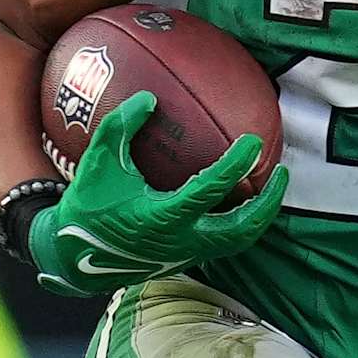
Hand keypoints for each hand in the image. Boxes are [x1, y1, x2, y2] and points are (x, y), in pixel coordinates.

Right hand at [30, 89, 288, 299]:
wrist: (75, 257)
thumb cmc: (87, 206)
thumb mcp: (97, 162)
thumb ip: (120, 126)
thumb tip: (150, 98)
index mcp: (162, 217)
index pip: (209, 191)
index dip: (235, 165)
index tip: (253, 142)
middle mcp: (181, 241)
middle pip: (241, 228)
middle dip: (268, 201)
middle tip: (281, 172)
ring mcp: (187, 254)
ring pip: (239, 240)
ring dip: (261, 215)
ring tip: (272, 188)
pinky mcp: (186, 258)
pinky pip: (225, 242)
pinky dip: (242, 223)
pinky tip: (245, 200)